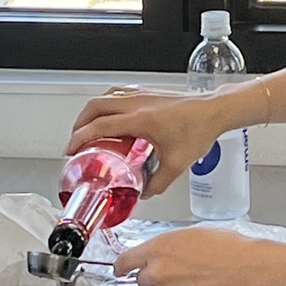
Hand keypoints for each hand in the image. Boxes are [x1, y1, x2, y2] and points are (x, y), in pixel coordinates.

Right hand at [68, 87, 225, 196]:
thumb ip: (157, 183)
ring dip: (91, 112)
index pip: (100, 126)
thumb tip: (144, 192)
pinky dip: (107, 103)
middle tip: (75, 140)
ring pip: (104, 97)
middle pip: (94, 107)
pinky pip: (118, 93)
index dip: (80, 138)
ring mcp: (141, 94)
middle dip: (79, 124)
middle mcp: (137, 103)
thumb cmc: (200, 129)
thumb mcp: (176, 164)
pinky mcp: (148, 92)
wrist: (215, 110)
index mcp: (140, 119)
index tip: (71, 149)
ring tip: (88, 127)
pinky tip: (111, 115)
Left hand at [114, 227, 265, 285]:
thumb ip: (168, 247)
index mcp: (157, 249)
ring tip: (200, 279)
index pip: (124, 261)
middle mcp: (158, 273)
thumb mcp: (191, 234)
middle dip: (155, 276)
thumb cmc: (227, 247)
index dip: (121, 266)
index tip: (120, 269)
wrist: (248, 269)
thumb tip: (161, 254)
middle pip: (142, 280)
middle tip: (178, 271)